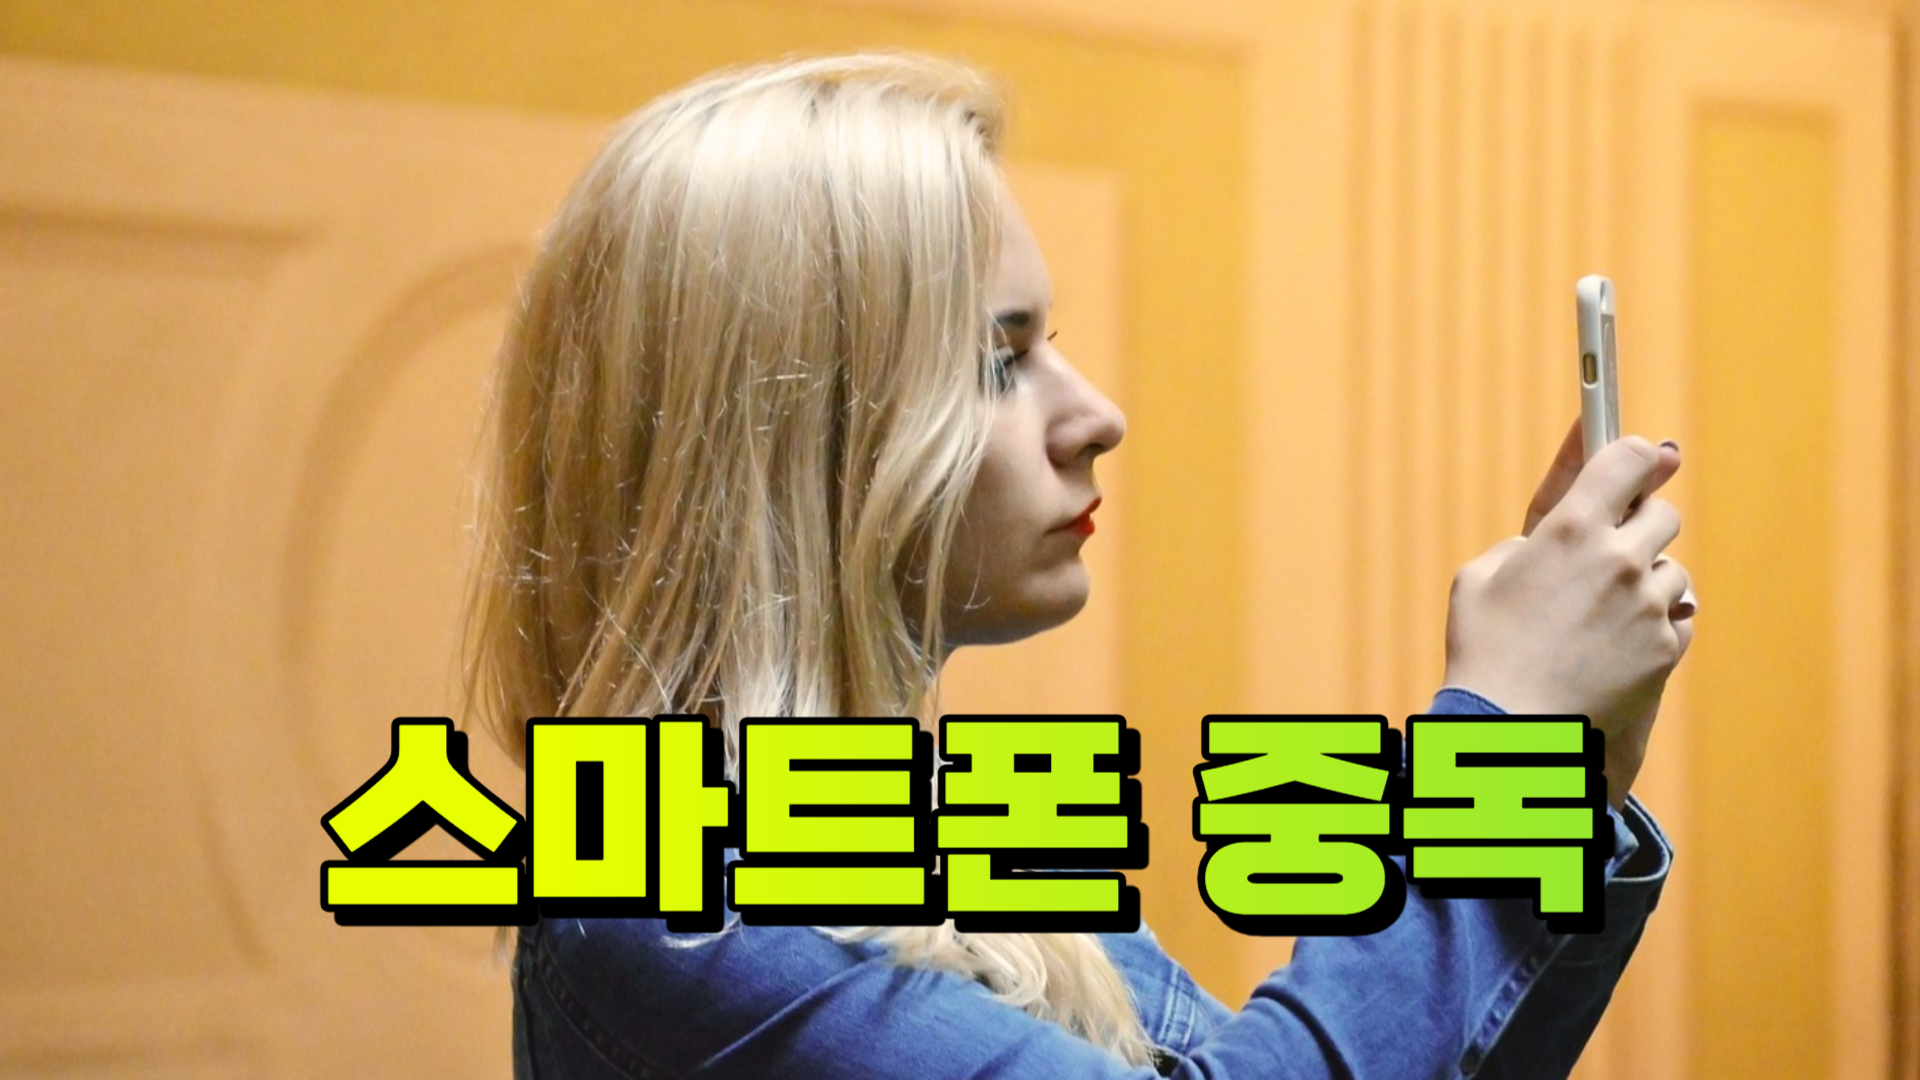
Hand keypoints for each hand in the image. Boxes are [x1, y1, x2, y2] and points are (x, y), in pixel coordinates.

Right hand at [1443, 419, 1695, 809]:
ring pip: (1672, 572)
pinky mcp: (1664, 647)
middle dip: (1641, 527)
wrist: (1513, 726)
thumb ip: (1521, 545)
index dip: (1639, 455)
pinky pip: (1678, 619)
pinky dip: (1656, 626)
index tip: (1647, 457)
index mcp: (1570, 528)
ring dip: (1648, 582)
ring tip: (1607, 614)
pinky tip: (1619, 644)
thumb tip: (1546, 543)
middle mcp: (1618, 558)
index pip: (1628, 459)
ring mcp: (1647, 605)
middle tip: (1614, 550)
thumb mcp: (1477, 579)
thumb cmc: (1483, 651)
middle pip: (1663, 515)